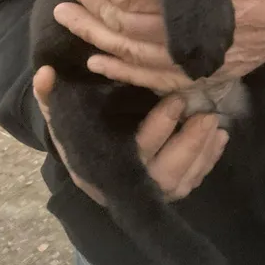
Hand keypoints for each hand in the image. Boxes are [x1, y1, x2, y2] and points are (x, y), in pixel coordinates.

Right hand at [32, 66, 227, 204]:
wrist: (89, 169)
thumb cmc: (79, 138)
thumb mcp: (62, 119)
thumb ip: (50, 97)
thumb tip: (45, 72)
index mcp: (106, 165)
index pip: (138, 148)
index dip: (160, 126)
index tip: (178, 100)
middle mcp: (131, 183)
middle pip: (168, 170)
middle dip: (190, 144)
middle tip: (207, 116)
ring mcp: (152, 192)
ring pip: (184, 179)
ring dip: (203, 152)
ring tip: (216, 125)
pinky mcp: (169, 192)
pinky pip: (193, 182)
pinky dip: (208, 162)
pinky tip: (220, 139)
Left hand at [49, 0, 264, 91]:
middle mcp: (200, 31)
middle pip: (126, 25)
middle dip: (87, 3)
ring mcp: (206, 57)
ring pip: (137, 55)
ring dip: (98, 38)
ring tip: (68, 20)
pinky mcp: (213, 71)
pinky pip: (161, 79)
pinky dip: (128, 73)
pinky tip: (104, 63)